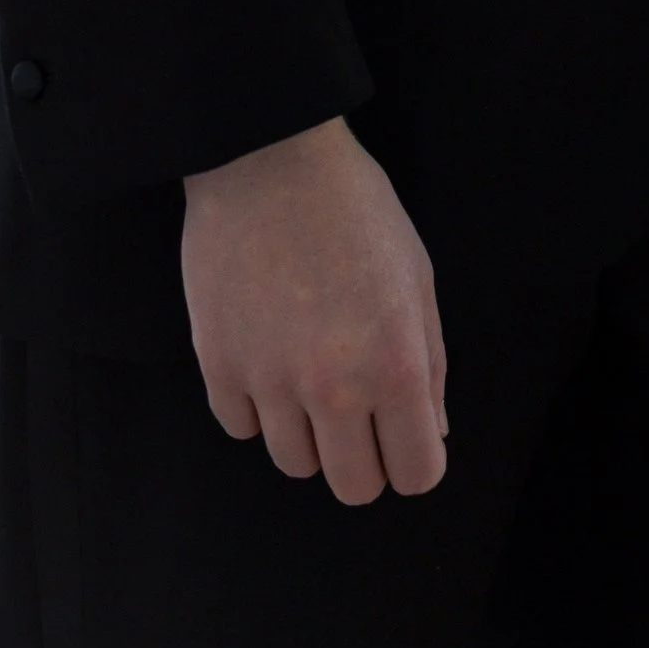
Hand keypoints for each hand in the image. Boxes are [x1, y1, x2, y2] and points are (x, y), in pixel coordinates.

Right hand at [181, 115, 447, 504]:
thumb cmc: (356, 210)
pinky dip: (256, 406)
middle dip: (364, 459)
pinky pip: (240, 428)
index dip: (415, 460)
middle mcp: (334, 388)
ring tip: (310, 374)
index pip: (415, 475)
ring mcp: (270, 382)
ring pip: (294, 464)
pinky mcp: (217, 367)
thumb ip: (429, 364)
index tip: (405, 438)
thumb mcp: (417, 277)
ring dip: (308, 433)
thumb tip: (431, 434)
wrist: (269, 159)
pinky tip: (268, 357)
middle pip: (353, 488)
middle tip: (360, 415)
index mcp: (395, 365)